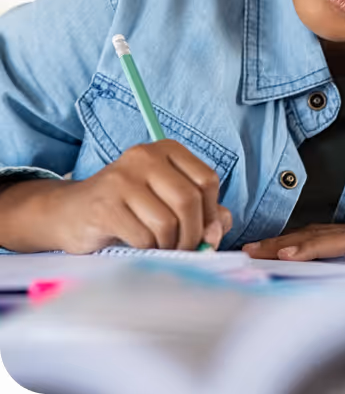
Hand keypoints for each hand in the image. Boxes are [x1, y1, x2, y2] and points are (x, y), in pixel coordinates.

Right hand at [14, 140, 232, 253]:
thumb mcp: (166, 201)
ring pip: (168, 222)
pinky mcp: (106, 205)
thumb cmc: (128, 208)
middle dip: (194, 234)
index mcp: (167, 150)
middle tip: (187, 249)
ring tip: (162, 247)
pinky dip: (149, 250)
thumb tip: (217, 230)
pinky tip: (141, 246)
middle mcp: (145, 156)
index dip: (212, 212)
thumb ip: (201, 211)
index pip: (207, 179)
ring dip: (171, 245)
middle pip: (189, 200)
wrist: (71, 212)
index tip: (205, 231)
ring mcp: (123, 179)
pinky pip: (144, 237)